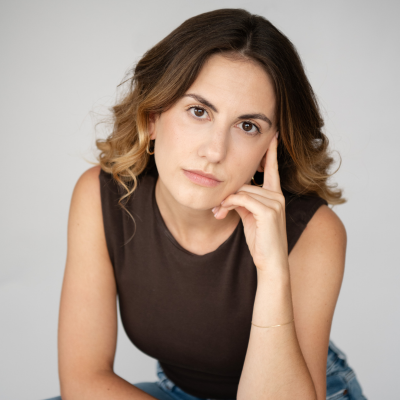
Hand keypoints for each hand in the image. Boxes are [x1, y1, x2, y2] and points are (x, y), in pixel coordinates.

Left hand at [212, 132, 287, 272]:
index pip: (272, 169)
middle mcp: (277, 196)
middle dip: (228, 195)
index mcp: (275, 195)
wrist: (271, 262)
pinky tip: (221, 213)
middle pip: (245, 183)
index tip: (272, 135)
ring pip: (242, 190)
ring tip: (217, 213)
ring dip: (225, 201)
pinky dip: (229, 204)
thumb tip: (230, 196)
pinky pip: (242, 199)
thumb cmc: (261, 241)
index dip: (271, 152)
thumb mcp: (250, 218)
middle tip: (216, 208)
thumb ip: (244, 202)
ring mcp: (275, 202)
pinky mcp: (268, 211)